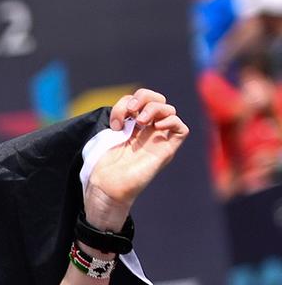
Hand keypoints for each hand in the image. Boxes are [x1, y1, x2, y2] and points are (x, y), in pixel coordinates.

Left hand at [87, 88, 188, 229]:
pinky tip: (157, 126)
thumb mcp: (108, 134)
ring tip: (140, 121)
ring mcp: (158, 140)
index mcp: (132, 126)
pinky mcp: (166, 151)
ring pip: (170, 110)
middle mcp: (147, 131)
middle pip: (158, 100)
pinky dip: (172, 121)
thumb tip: (131, 104)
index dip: (128, 101)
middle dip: (144, 97)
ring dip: (154, 108)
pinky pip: (181, 129)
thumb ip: (120, 115)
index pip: (140, 100)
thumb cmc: (103, 166)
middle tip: (130, 111)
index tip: (116, 119)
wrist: (107, 187)